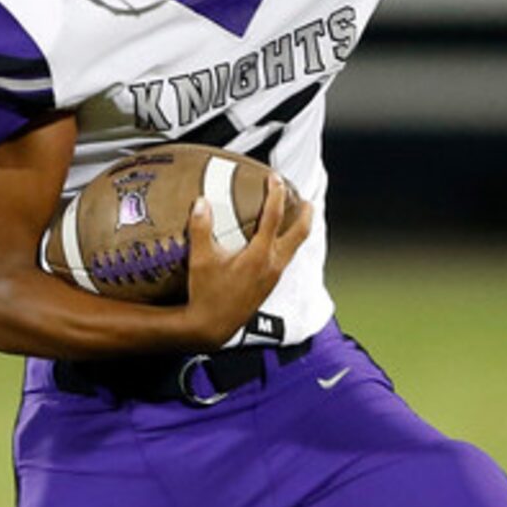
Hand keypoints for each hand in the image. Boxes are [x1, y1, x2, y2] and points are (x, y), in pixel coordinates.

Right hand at [182, 175, 311, 345]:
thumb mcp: (200, 260)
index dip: (275, 194)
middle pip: (299, 233)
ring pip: (294, 248)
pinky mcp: (268, 287)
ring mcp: (273, 278)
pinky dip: (286, 246)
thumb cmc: (206, 295)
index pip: (273, 217)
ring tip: (296, 219)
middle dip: (305, 214)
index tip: (275, 178)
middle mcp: (272, 265)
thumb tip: (201, 202)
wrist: (211, 328)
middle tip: (305, 199)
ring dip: (298, 230)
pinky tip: (275, 246)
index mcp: (259, 255)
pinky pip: (284, 260)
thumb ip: (201, 229)